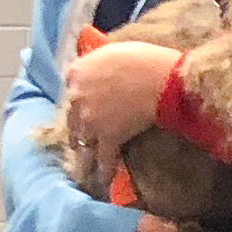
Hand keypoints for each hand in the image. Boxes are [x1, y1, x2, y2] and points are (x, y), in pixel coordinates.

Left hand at [60, 38, 178, 166]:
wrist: (162, 79)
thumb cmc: (144, 59)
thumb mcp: (112, 51)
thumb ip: (97, 63)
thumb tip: (99, 70)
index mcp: (76, 72)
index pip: (69, 88)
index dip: (77, 99)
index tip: (81, 106)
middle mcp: (77, 97)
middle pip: (72, 117)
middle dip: (77, 129)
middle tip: (80, 139)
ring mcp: (90, 119)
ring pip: (82, 141)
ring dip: (84, 153)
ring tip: (86, 165)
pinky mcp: (108, 138)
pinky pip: (104, 158)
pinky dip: (105, 170)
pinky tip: (104, 180)